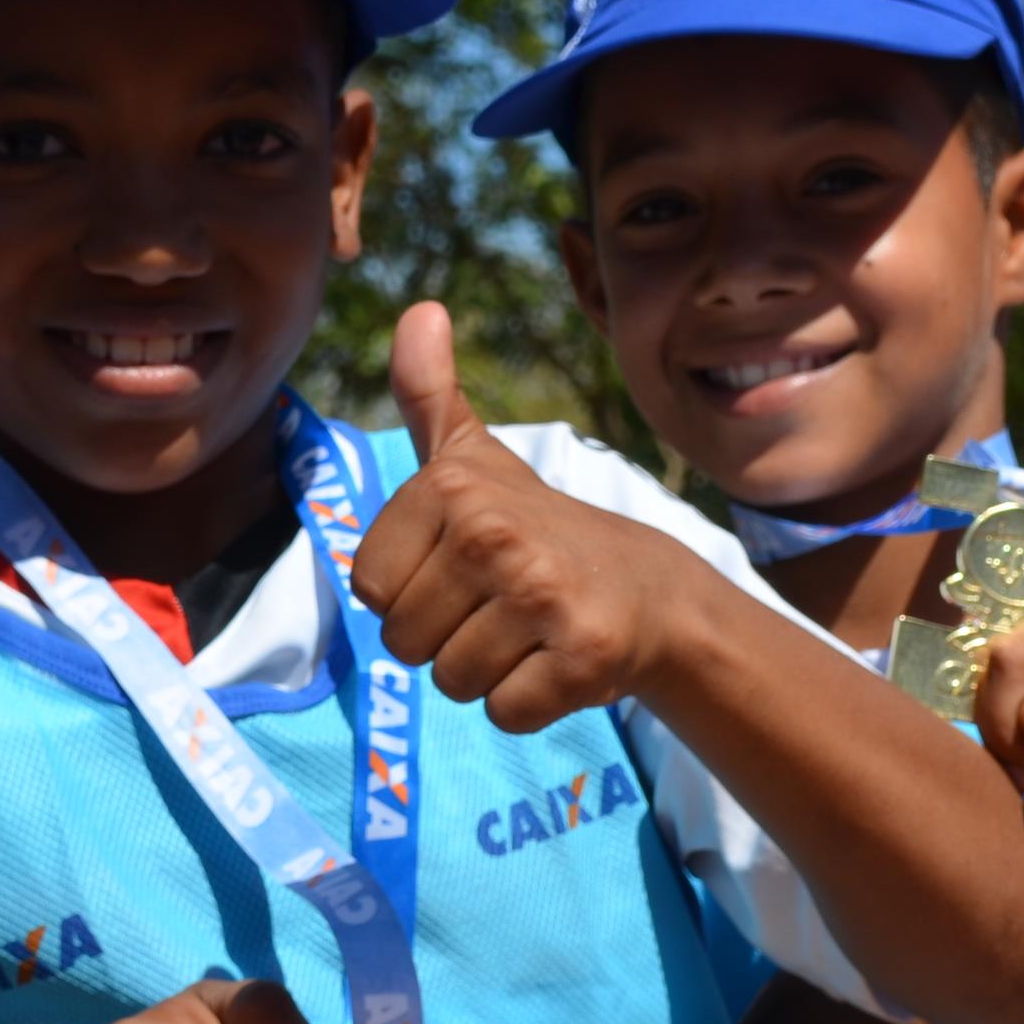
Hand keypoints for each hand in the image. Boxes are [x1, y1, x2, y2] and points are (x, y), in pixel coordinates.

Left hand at [348, 302, 697, 730]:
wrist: (652, 592)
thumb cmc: (540, 528)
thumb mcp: (475, 459)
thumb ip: (430, 394)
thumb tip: (417, 310)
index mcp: (455, 492)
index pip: (371, 589)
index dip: (411, 592)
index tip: (461, 570)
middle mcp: (497, 538)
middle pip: (404, 644)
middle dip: (445, 639)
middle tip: (500, 607)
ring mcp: (543, 599)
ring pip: (451, 683)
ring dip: (486, 671)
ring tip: (529, 632)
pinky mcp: (582, 660)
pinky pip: (503, 714)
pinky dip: (529, 703)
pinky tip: (558, 662)